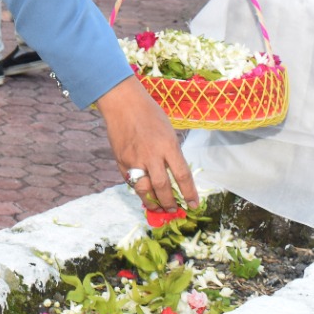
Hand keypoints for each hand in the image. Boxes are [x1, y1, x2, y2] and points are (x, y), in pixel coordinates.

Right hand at [95, 77, 197, 210]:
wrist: (123, 103)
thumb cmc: (149, 114)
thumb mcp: (168, 132)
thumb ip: (171, 154)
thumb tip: (175, 176)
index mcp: (168, 145)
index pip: (182, 176)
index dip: (189, 194)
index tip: (193, 205)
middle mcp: (151, 155)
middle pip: (163, 187)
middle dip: (170, 202)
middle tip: (174, 209)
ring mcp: (134, 159)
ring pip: (144, 190)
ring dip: (152, 202)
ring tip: (158, 208)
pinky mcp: (120, 161)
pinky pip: (130, 181)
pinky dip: (138, 190)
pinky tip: (143, 193)